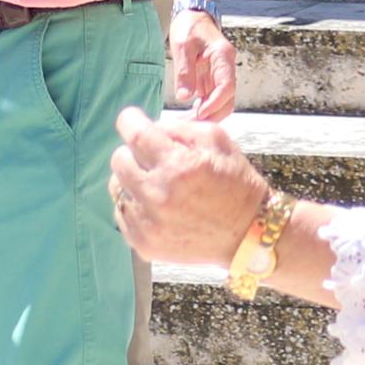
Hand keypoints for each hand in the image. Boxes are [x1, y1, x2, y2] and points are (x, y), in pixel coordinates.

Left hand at [111, 108, 273, 266]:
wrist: (248, 235)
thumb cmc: (234, 182)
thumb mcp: (216, 140)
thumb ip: (178, 127)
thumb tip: (148, 126)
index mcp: (178, 166)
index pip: (134, 133)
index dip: (130, 121)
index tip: (133, 120)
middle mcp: (158, 195)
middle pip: (119, 159)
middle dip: (135, 153)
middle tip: (155, 159)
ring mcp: (148, 224)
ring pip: (117, 186)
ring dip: (132, 180)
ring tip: (157, 185)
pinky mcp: (143, 243)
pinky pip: (121, 213)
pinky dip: (135, 206)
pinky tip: (157, 207)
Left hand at [167, 7, 238, 120]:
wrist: (192, 15)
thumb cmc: (188, 26)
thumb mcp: (182, 45)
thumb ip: (184, 70)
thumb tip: (184, 96)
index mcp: (223, 57)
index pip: (226, 86)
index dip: (215, 103)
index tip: (200, 114)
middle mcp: (226, 68)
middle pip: (228, 99)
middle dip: (212, 115)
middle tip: (190, 126)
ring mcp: (220, 75)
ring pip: (221, 102)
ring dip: (207, 115)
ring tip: (186, 124)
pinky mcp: (212, 80)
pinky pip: (212, 99)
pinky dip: (202, 109)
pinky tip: (187, 117)